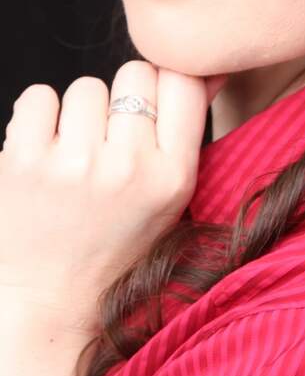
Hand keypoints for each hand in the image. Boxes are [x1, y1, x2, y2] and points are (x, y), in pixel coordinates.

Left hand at [0, 61, 227, 332]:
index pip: (184, 80)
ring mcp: (76, 164)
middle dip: (121, 99)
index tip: (150, 105)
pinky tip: (44, 153)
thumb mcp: (171, 198)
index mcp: (174, 176)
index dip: (164, 83)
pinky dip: (38, 119)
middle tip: (110, 140)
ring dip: (78, 114)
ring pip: (86, 86)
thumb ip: (186, 132)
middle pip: (135, 72)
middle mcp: (130, 168)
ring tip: (75, 156)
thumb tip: (208, 70)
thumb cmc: (114, 245)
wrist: (48, 305)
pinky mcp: (25, 162)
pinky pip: (39, 97)